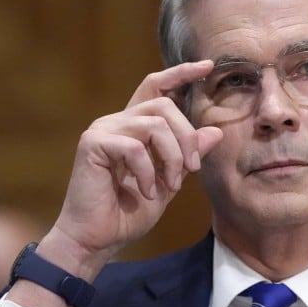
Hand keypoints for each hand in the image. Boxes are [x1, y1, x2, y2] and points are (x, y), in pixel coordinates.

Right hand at [37, 61, 222, 280]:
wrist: (96, 239)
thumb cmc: (127, 213)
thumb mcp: (169, 183)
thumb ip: (187, 157)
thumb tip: (214, 132)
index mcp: (133, 127)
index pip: (156, 87)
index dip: (180, 73)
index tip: (206, 67)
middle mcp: (116, 122)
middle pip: (163, 105)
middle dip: (186, 137)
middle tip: (192, 168)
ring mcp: (102, 130)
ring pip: (154, 123)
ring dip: (171, 157)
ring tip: (168, 185)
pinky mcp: (92, 144)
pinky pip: (135, 147)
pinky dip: (147, 172)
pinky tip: (145, 192)